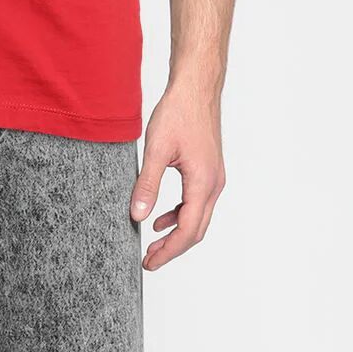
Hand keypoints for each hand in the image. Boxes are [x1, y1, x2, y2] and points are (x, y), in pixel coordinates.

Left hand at [130, 85, 225, 272]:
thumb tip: (138, 216)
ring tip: (152, 244)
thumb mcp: (157, 150)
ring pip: (198, 218)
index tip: (149, 263)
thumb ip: (147, 185)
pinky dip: (180, 216)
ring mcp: (214, 178)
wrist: (196, 89)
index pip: (187, 230)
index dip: (168, 251)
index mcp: (202, 183)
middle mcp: (213, 184)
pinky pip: (197, 203)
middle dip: (172, 249)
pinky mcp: (208, 171)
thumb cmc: (179, 113)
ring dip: (176, 234)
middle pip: (196, 230)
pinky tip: (161, 219)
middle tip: (148, 261)